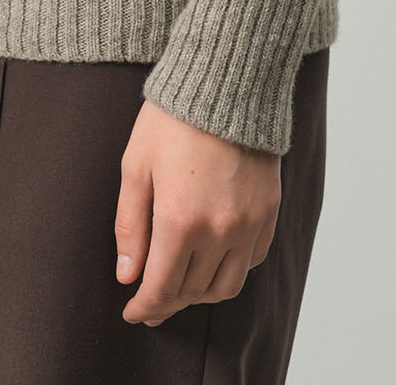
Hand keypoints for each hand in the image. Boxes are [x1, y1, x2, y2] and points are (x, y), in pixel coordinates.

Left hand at [114, 98, 280, 325]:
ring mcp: (248, 224)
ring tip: (179, 284)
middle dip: (167, 301)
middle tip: (150, 300)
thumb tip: (127, 274)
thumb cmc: (172, 119)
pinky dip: (229, 271)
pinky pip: (250, 261)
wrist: (226, 83)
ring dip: (198, 293)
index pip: (160, 287)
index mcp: (179, 220)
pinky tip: (211, 261)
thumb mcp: (136, 166)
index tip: (132, 312)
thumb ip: (129, 225)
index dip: (144, 307)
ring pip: (225, 286)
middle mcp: (218, 230)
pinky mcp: (268, 213)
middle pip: (191, 290)